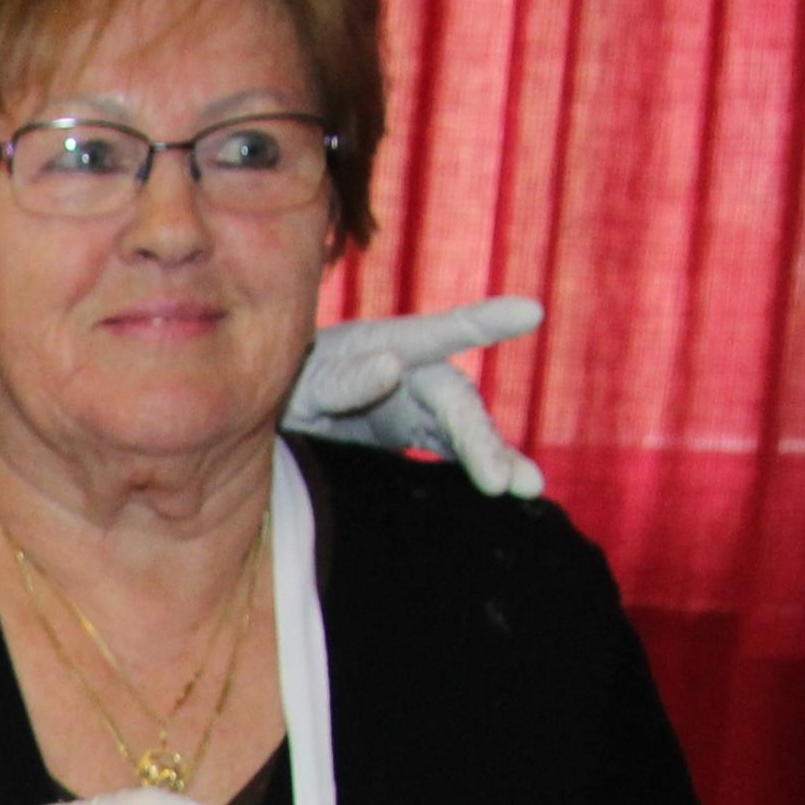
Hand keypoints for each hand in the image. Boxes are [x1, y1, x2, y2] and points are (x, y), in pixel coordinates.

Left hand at [287, 297, 545, 499]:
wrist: (273, 406)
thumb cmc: (288, 382)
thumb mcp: (304, 380)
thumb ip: (344, 378)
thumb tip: (393, 366)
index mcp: (389, 344)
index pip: (442, 332)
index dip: (485, 322)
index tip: (530, 312)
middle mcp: (416, 372)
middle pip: (457, 404)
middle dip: (482, 441)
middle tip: (504, 479)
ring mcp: (420, 405)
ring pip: (466, 432)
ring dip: (496, 459)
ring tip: (527, 487)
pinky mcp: (417, 434)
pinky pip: (455, 454)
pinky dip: (482, 470)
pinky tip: (511, 492)